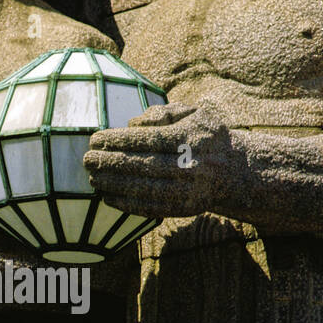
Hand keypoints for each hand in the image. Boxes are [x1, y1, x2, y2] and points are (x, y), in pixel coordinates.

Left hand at [84, 100, 234, 216]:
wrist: (234, 170)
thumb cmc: (205, 136)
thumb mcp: (193, 113)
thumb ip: (164, 113)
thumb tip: (132, 123)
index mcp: (192, 139)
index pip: (149, 140)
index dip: (119, 141)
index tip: (96, 139)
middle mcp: (192, 166)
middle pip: (144, 165)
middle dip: (111, 163)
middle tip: (87, 160)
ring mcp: (190, 191)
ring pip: (146, 189)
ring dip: (114, 185)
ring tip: (93, 178)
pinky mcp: (186, 210)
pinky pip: (152, 208)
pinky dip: (127, 204)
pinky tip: (107, 196)